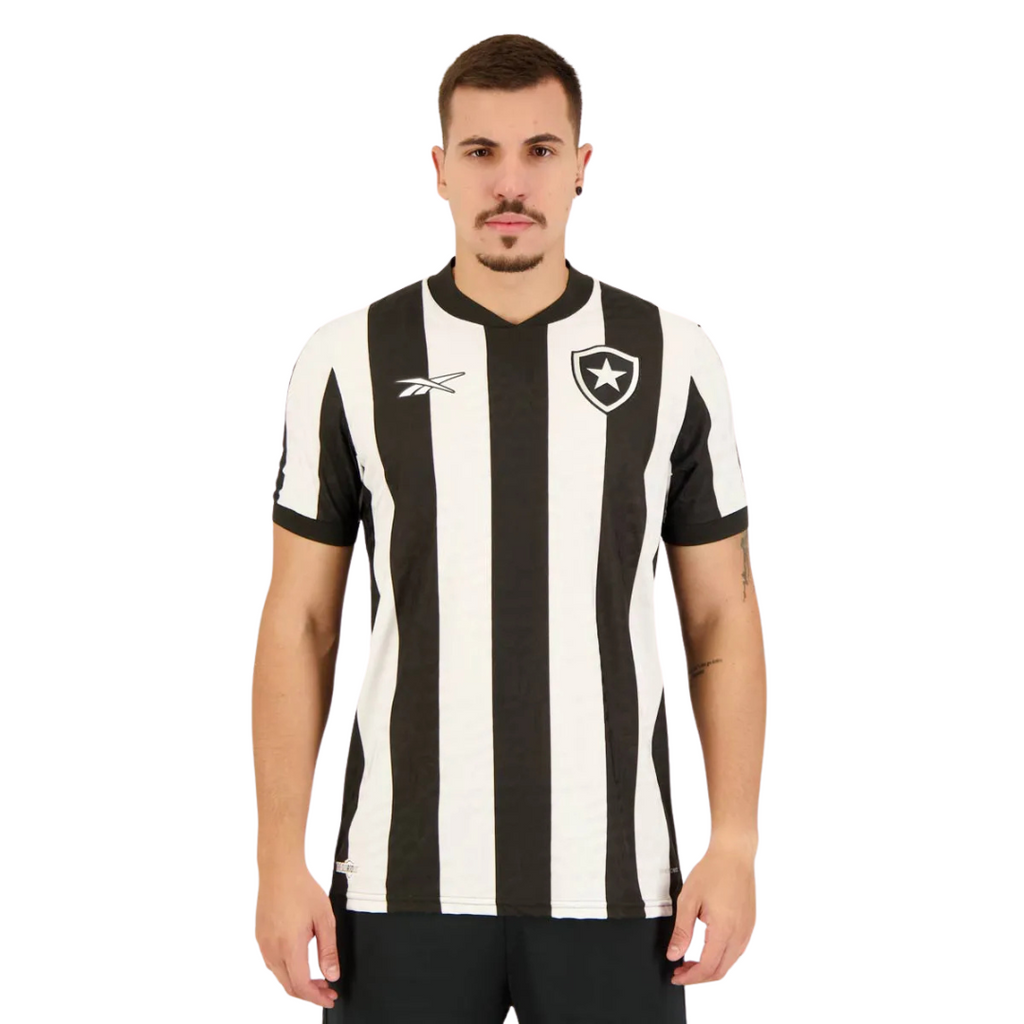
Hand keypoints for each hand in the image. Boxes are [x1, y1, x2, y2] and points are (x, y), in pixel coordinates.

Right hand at [255, 863, 339, 1008]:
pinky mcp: (261, 938)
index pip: (301, 986)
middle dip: (310, 994)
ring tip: (317, 979)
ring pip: (280, 977)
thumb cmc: (302, 889)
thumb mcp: (324, 919)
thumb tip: (332, 975)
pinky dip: (288, 971)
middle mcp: (272, 950)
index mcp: (289, 947)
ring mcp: (264, 945)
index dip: (317, 997)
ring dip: (298, 983)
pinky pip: (273, 964)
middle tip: (327, 991)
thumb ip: (328, 950)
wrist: (279, 871)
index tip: (330, 997)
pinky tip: (301, 963)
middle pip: (290, 986)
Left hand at [665, 839, 755, 984]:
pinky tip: (707, 949)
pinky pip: (736, 951)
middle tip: (680, 972)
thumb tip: (674, 955)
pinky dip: (720, 957)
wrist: (734, 855)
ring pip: (729, 963)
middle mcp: (740, 935)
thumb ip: (682, 931)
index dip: (690, 977)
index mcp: (724, 930)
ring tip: (690, 961)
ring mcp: (747, 931)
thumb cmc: (712, 872)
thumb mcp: (688, 900)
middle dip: (698, 976)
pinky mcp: (749, 925)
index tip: (676, 976)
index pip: (707, 967)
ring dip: (710, 968)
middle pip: (720, 971)